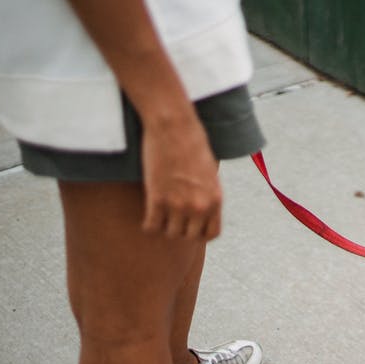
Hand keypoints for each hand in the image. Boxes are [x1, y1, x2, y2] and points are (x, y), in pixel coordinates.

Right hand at [139, 112, 222, 240]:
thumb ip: (207, 195)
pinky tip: (148, 216)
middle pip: (188, 236)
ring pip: (170, 234)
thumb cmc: (192, 144)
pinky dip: (148, 225)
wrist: (174, 127)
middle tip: (171, 217)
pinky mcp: (157, 199)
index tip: (190, 224)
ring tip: (160, 214)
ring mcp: (178, 204)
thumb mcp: (210, 173)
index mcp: (216, 199)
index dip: (199, 232)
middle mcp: (199, 206)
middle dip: (180, 228)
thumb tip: (200, 212)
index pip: (211, 233)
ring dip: (164, 226)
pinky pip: (151, 227)